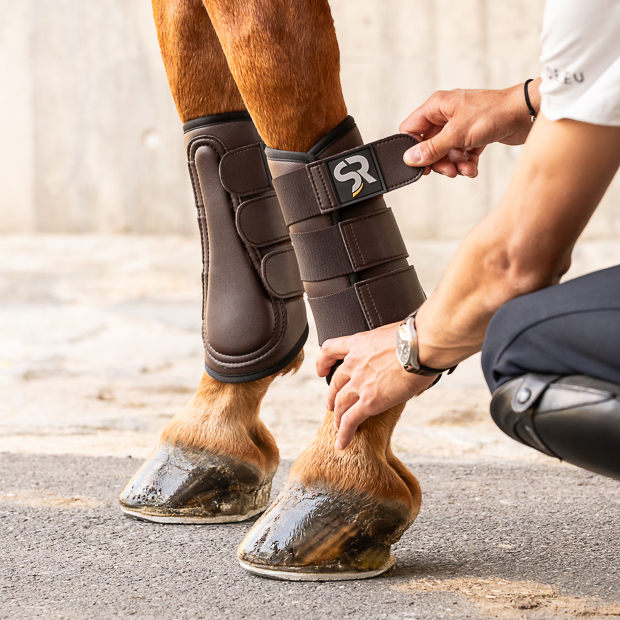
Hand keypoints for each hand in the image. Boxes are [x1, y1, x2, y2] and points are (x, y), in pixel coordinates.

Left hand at [316, 323, 435, 449]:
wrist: (421, 346)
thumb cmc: (417, 337)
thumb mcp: (395, 334)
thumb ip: (390, 346)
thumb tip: (405, 352)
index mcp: (359, 343)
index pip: (330, 349)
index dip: (323, 362)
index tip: (322, 371)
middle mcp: (354, 362)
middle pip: (335, 383)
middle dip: (332, 396)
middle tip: (331, 406)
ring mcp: (359, 383)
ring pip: (340, 403)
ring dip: (337, 417)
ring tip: (337, 427)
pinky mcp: (369, 401)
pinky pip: (350, 420)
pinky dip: (344, 433)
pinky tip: (342, 443)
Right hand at [400, 82, 538, 177]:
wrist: (526, 113)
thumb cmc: (493, 113)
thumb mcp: (457, 134)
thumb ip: (432, 148)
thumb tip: (409, 158)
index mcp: (436, 107)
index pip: (411, 129)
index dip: (412, 148)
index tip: (421, 164)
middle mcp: (446, 115)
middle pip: (429, 145)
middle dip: (438, 161)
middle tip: (448, 171)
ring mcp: (460, 125)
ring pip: (446, 152)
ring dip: (453, 165)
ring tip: (465, 170)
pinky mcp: (473, 135)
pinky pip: (461, 153)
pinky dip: (465, 163)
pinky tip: (472, 168)